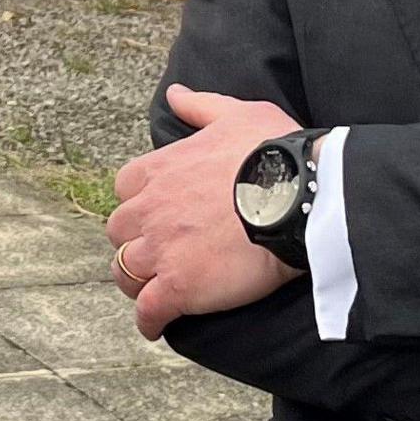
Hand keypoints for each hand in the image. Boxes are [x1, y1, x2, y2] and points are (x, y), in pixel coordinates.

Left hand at [104, 85, 304, 341]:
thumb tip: (175, 94)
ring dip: (137, 280)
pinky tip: (158, 326)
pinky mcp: (178, 286)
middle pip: (120, 231)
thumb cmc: (274, 151)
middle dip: (134, 241)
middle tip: (159, 253)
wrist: (299, 196)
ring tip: (155, 290)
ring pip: (125, 271)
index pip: (125, 188)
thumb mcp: (237, 113)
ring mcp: (161, 249)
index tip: (158, 213)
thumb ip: (200, 105)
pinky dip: (149, 320)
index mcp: (159, 169)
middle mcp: (150, 209)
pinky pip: (148, 310)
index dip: (140, 203)